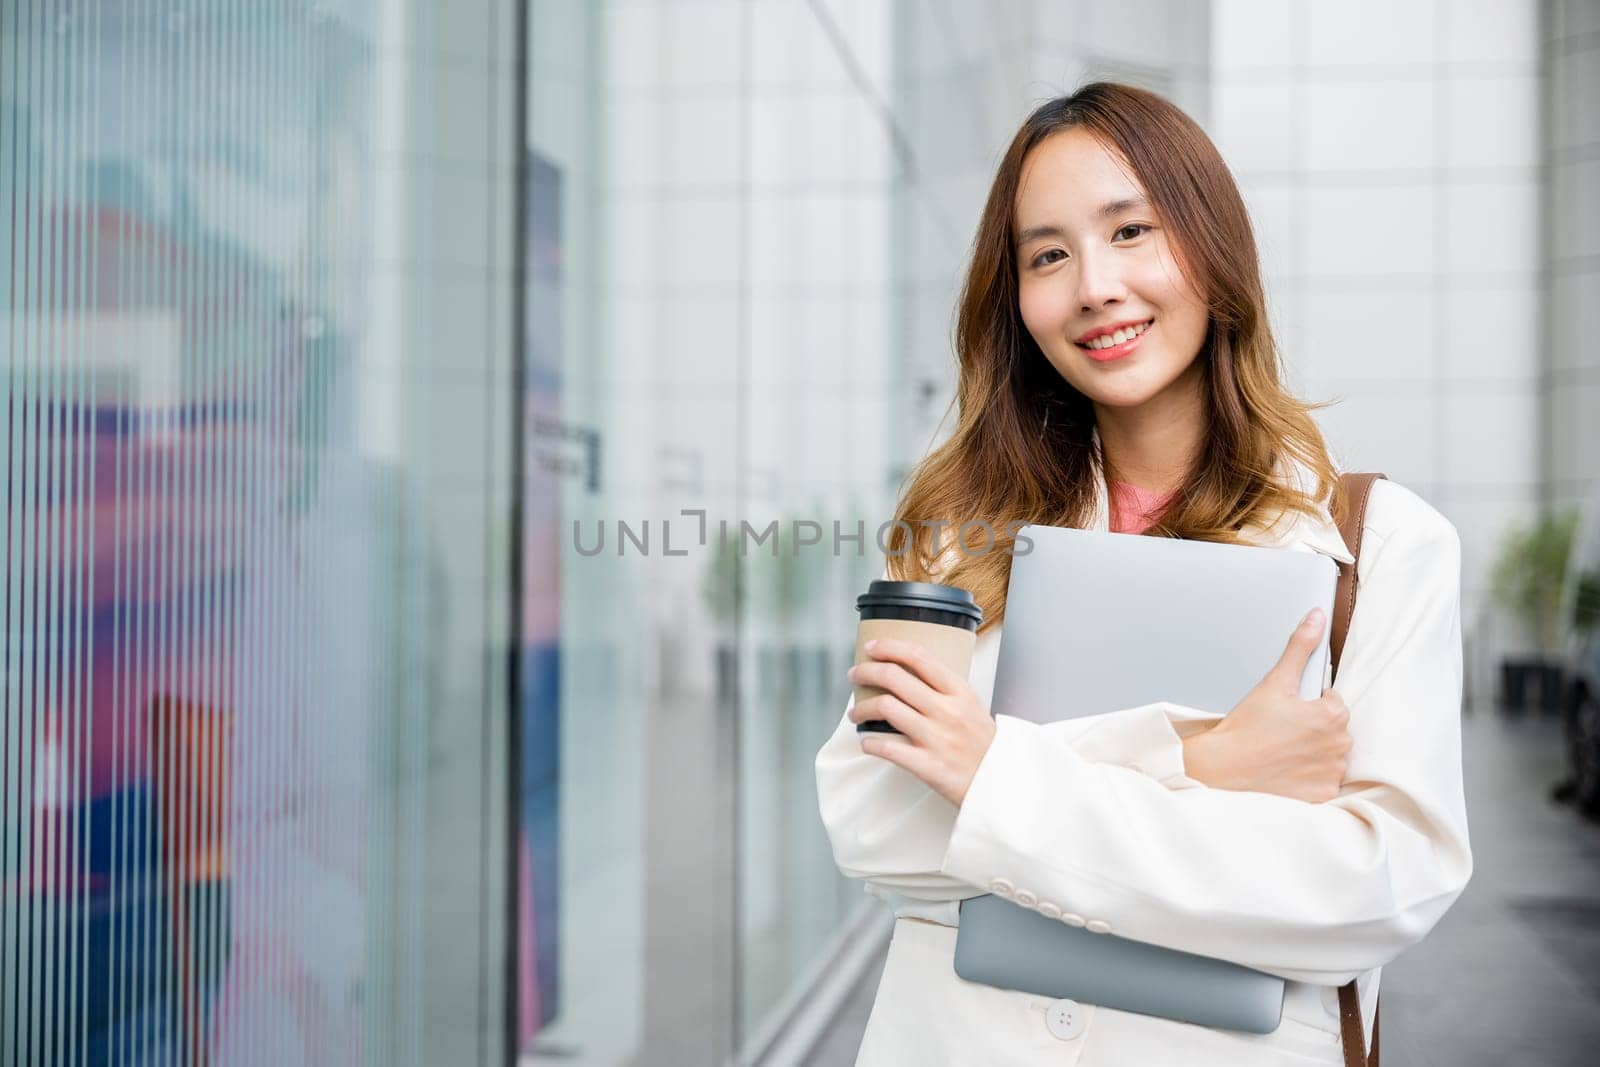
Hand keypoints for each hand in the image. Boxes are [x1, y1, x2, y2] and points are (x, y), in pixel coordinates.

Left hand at [846, 637, 995, 806]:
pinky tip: (866, 742)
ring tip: (855, 713)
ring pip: (884, 708)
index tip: (871, 646)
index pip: (918, 656)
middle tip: (854, 675)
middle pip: (894, 677)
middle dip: (865, 672)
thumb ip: (944, 689)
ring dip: (861, 708)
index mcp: (959, 692)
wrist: (1001, 783)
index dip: (889, 647)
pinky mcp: (927, 765)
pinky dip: (869, 742)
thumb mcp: (972, 706)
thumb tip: (907, 673)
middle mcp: (947, 710)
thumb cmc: (983, 744)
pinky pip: (886, 747)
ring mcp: (936, 738)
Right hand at [1182, 608, 1352, 803]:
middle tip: (1280, 731)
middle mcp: (1340, 745)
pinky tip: (1286, 770)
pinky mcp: (1323, 795)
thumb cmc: (1246, 727)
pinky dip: (1308, 777)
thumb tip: (1317, 617)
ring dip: (1312, 753)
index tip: (1287, 712)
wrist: (1223, 769)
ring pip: (1328, 755)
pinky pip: (1323, 781)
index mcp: (1333, 714)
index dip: (1308, 704)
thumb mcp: (1275, 681)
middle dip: (1312, 729)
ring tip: (1281, 751)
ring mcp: (1332, 772)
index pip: (1332, 702)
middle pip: (1332, 730)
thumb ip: (1300, 647)